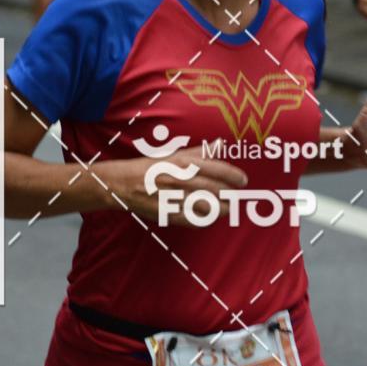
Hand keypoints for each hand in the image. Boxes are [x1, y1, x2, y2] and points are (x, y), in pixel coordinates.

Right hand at [99, 142, 247, 225]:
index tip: (243, 181)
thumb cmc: (152, 167)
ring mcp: (175, 197)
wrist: (123, 183)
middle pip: (215, 190)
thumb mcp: (174, 155)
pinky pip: (193, 220)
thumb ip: (200, 152)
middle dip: (230, 196)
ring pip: (207, 207)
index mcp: (183, 163)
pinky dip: (205, 220)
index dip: (234, 176)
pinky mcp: (169, 213)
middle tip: (236, 198)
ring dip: (221, 209)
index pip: (217, 169)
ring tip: (227, 209)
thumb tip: (220, 144)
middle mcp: (181, 179)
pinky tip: (211, 218)